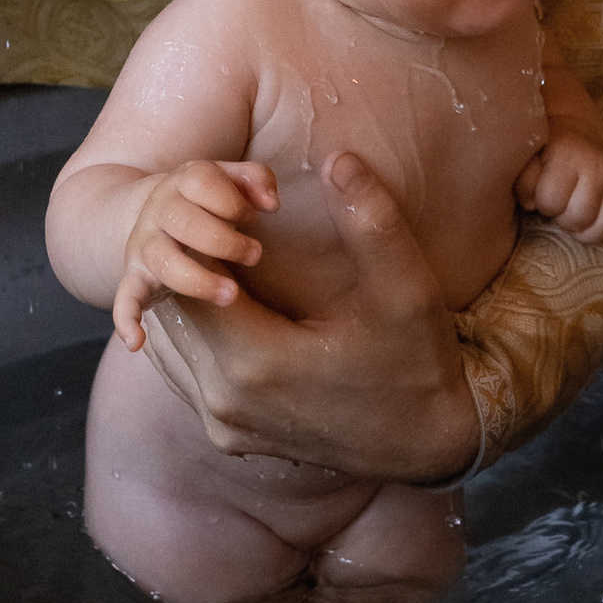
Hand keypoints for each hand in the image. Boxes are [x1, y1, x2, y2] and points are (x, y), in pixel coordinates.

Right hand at [109, 158, 277, 349]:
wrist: (153, 210)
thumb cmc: (205, 198)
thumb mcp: (227, 178)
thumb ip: (255, 178)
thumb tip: (271, 203)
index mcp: (182, 181)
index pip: (203, 182)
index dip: (233, 201)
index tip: (251, 217)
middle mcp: (158, 211)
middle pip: (187, 223)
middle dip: (227, 242)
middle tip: (255, 255)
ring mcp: (144, 244)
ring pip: (164, 261)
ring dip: (199, 281)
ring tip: (231, 294)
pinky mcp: (136, 276)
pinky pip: (124, 298)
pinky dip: (126, 319)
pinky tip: (136, 342)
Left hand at [139, 147, 478, 479]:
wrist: (426, 445)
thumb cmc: (417, 363)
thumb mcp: (406, 289)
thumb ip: (371, 221)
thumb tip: (339, 158)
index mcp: (257, 362)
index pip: (193, 279)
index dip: (210, 236)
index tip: (244, 212)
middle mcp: (225, 400)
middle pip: (175, 309)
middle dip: (197, 263)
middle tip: (234, 229)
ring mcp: (222, 424)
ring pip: (176, 341)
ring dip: (195, 298)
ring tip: (235, 265)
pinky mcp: (227, 436)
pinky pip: (188, 371)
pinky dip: (202, 333)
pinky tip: (239, 307)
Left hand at [516, 127, 602, 245]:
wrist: (576, 132)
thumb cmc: (547, 150)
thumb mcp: (527, 157)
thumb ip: (524, 180)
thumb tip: (531, 204)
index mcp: (569, 154)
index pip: (551, 201)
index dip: (542, 205)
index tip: (542, 197)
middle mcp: (599, 165)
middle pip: (581, 216)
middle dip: (564, 220)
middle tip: (560, 210)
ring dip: (588, 231)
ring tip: (576, 222)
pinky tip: (594, 225)